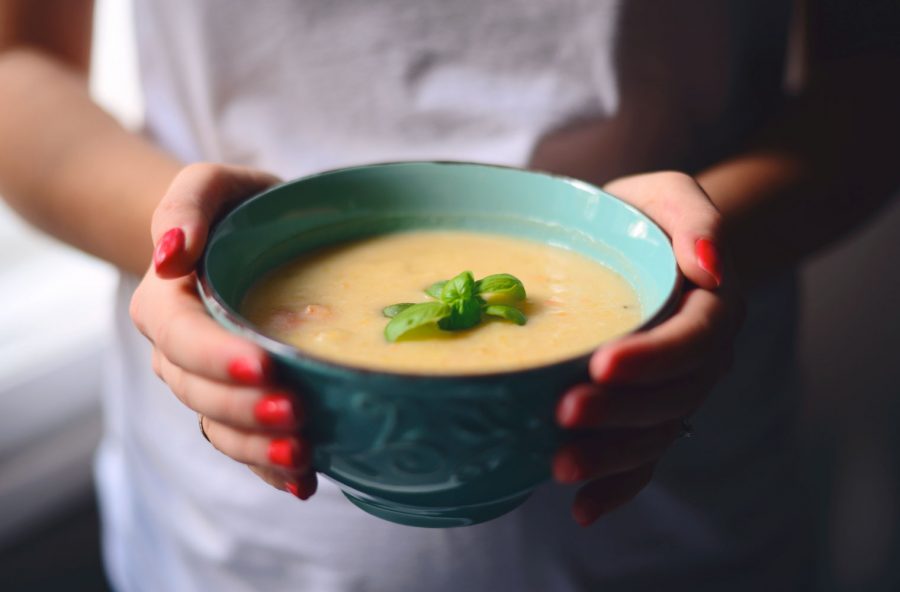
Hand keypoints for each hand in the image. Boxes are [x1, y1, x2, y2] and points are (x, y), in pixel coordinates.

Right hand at [130, 163, 317, 498]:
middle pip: (200, 393)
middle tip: (296, 415)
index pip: (182, 337)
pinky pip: (244, 445)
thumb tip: (170, 255)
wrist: (249, 241)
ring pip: (220, 427)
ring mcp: (209, 384)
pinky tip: (303, 480)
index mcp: (168, 302)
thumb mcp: (214, 185)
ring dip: (257, 448)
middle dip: (245, 410)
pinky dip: (269, 468)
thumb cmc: (235, 211)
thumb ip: (187, 202)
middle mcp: (181, 352)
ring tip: (303, 456)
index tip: (263, 365)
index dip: (217, 356)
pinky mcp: (240, 404)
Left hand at [553, 171, 743, 525]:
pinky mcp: (647, 413)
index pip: (693, 340)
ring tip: (559, 467)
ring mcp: (676, 392)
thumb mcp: (669, 194)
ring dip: (611, 457)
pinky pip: (643, 458)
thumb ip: (695, 216)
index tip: (600, 364)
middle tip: (562, 414)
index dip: (653, 358)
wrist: (643, 246)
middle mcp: (701, 358)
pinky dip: (616, 487)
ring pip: (656, 435)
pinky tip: (582, 509)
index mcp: (712, 306)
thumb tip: (710, 268)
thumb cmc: (647, 217)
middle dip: (619, 413)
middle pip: (672, 398)